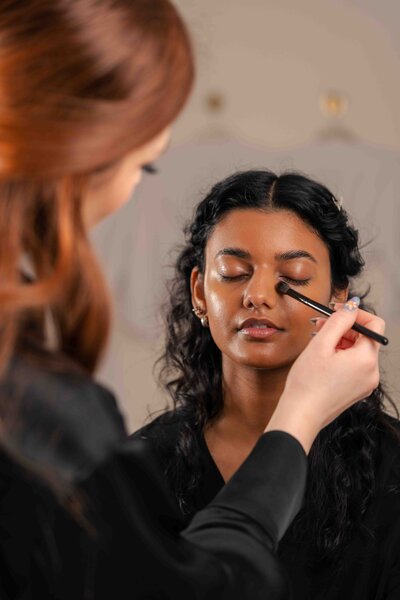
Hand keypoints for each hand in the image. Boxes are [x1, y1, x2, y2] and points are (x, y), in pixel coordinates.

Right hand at [265, 299, 384, 452]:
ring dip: (341, 342)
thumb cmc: (307, 383)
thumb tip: (352, 305)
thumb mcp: (320, 344)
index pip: (374, 325)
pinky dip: (341, 357)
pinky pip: (354, 366)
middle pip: (365, 338)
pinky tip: (322, 359)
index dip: (356, 314)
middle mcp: (372, 372)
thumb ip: (339, 321)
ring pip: (358, 352)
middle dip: (344, 328)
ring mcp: (365, 383)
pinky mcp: (357, 390)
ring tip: (318, 343)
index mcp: (366, 359)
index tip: (338, 311)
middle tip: (320, 325)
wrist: (301, 415)